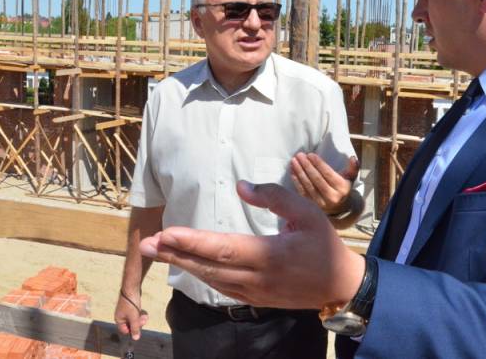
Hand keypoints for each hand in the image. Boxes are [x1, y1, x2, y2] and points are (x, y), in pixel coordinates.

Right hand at [114, 290, 148, 339]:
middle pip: (131, 325)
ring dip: (140, 319)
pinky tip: (144, 312)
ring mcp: (126, 311)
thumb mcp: (134, 317)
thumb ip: (135, 328)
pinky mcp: (131, 307)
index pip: (126, 330)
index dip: (133, 329)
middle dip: (138, 323)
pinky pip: (136, 314)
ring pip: (134, 319)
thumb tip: (136, 338)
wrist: (132, 288)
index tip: (139, 326)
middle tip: (144, 319)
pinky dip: (140, 314)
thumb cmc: (131, 303)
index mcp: (119, 319)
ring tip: (145, 315)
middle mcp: (121, 316)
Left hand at [139, 180, 364, 309]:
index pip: (223, 248)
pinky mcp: (255, 298)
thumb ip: (275, 197)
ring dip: (183, 264)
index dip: (193, 241)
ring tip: (158, 250)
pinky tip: (186, 265)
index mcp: (269, 255)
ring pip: (211, 279)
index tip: (167, 232)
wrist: (340, 285)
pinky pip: (221, 288)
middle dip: (175, 254)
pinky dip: (201, 276)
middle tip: (146, 243)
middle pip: (208, 267)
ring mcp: (255, 292)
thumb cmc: (324, 244)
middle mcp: (257, 278)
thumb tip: (241, 186)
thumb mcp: (307, 213)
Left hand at [291, 153, 359, 214]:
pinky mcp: (312, 206)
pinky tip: (292, 171)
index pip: (328, 174)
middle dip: (307, 166)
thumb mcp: (350, 178)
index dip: (318, 164)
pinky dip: (296, 181)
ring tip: (294, 161)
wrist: (339, 208)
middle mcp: (332, 197)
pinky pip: (302, 192)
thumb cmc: (343, 187)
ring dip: (299, 172)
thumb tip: (353, 158)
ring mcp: (321, 203)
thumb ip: (353, 167)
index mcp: (342, 188)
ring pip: (308, 185)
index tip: (310, 154)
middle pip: (316, 179)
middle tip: (299, 155)